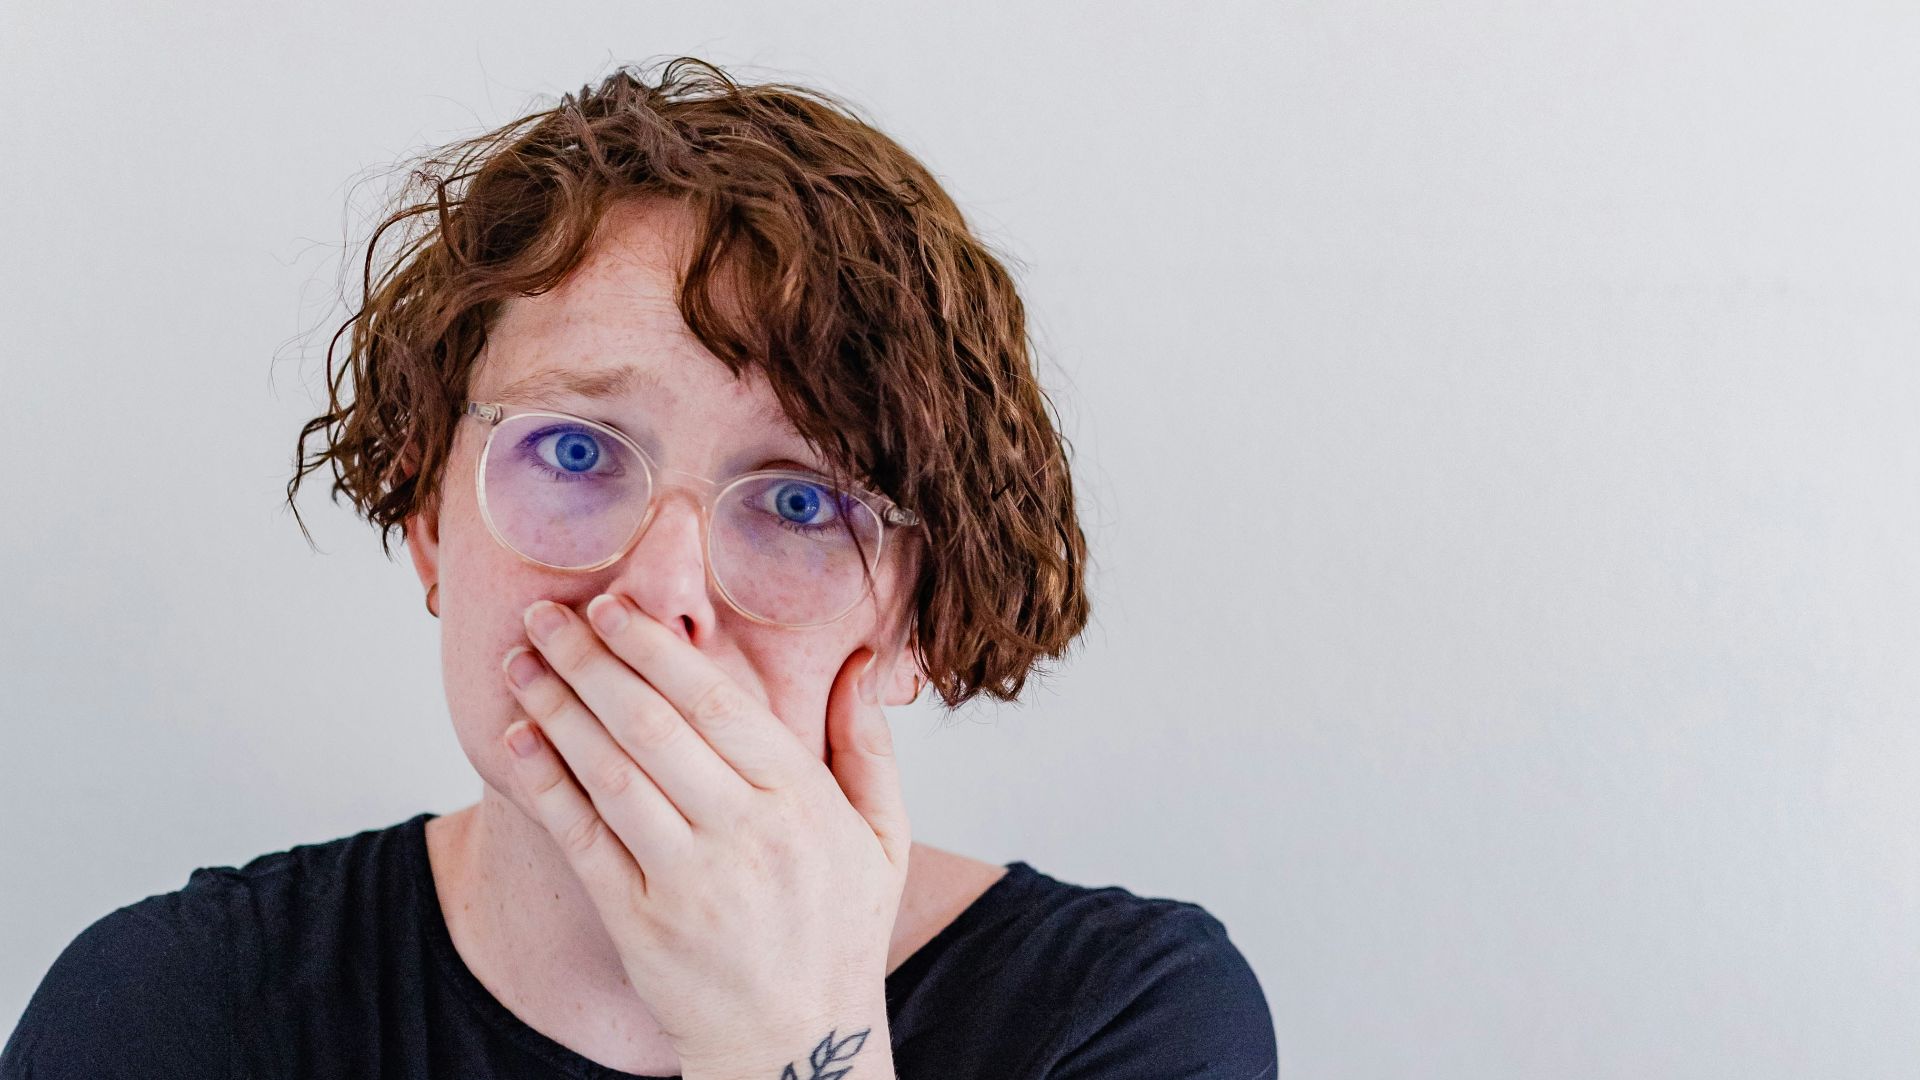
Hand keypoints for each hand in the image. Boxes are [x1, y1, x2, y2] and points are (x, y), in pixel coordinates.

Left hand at [496, 591, 909, 1073]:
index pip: (718, 704)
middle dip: (591, 661)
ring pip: (609, 774)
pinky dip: (546, 783)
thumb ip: (868, 746)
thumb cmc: (838, 931)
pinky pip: (582, 838)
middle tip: (547, 616)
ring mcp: (687, 881)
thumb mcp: (882, 837)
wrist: (797, 1045)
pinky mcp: (639, 921)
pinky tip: (520, 739)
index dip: (655, 649)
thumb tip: (863, 664)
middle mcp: (744, 835)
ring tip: (522, 663)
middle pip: (652, 726)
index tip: (612, 606)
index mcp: (802, 802)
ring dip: (557, 710)